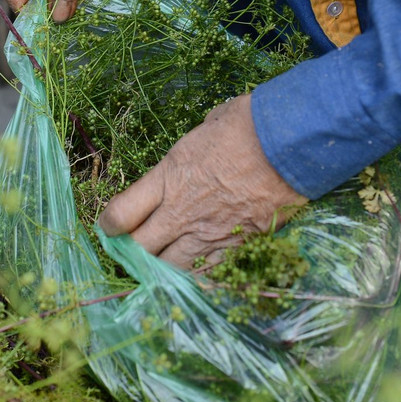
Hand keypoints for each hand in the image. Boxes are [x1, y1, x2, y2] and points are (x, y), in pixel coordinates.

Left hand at [97, 93, 306, 267]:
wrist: (291, 145)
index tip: (111, 226)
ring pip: (171, 269)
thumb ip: (191, 150)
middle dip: (133, 252)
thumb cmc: (250, 125)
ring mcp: (209, 234)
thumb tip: (195, 149)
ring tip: (165, 264)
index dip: (109, 225)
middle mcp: (181, 212)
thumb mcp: (206, 127)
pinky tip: (195, 274)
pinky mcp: (236, 248)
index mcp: (168, 177)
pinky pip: (206, 275)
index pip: (120, 215)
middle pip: (140, 249)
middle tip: (135, 249)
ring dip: (163, 268)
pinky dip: (197, 276)